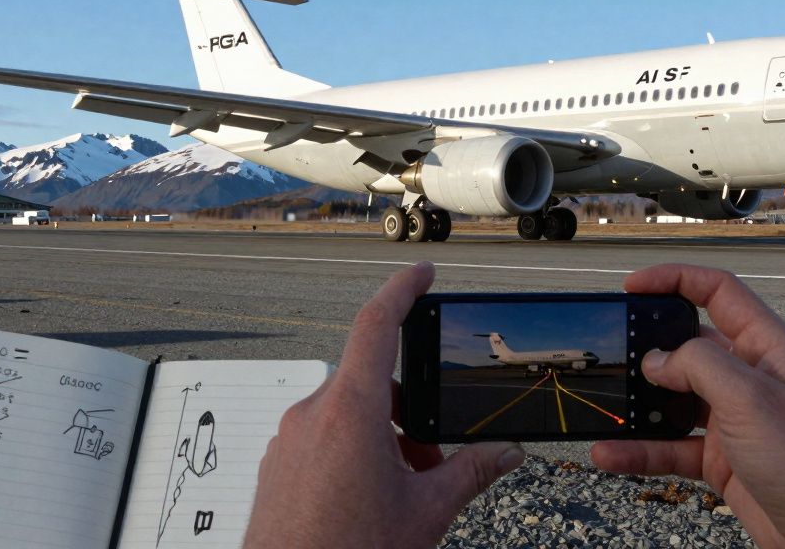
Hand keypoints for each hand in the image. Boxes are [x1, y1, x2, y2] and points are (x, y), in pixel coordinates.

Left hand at [244, 261, 525, 547]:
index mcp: (350, 412)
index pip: (376, 325)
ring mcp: (288, 439)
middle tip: (431, 457)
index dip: (402, 289)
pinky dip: (352, 453)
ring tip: (402, 488)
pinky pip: (321, 438)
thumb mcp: (426, 513)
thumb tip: (507, 453)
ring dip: (382, 436)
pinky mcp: (277, 464)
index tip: (422, 272)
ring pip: (346, 413)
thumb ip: (470, 473)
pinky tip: (367, 499)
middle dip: (409, 410)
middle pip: (371, 382)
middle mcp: (312, 415)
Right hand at [591, 265, 784, 548]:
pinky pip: (670, 445)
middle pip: (688, 346)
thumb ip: (699, 367)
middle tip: (613, 350)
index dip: (675, 280)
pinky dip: (640, 449)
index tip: (632, 285)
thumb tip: (657, 360)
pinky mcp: (721, 457)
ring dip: (638, 405)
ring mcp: (733, 418)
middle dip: (648, 347)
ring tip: (606, 409)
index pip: (718, 292)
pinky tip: (610, 454)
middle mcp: (749, 376)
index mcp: (767, 347)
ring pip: (673, 399)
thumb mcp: (752, 399)